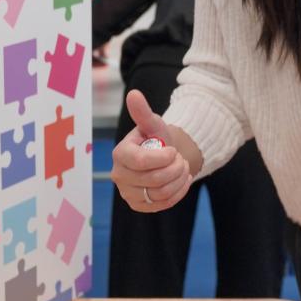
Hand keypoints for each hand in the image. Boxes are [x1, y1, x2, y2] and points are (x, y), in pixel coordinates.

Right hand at [112, 90, 190, 211]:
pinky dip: (178, 192)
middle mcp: (119, 175)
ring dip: (179, 179)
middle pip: (154, 179)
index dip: (163, 158)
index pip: (141, 162)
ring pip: (161, 193)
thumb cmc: (156, 139)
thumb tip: (134, 94)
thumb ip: (143, 112)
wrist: (162, 158)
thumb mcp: (153, 124)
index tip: (173, 150)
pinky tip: (181, 180)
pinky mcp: (139, 205)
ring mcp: (128, 193)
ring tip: (182, 168)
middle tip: (180, 159)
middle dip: (175, 168)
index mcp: (120, 154)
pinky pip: (163, 204)